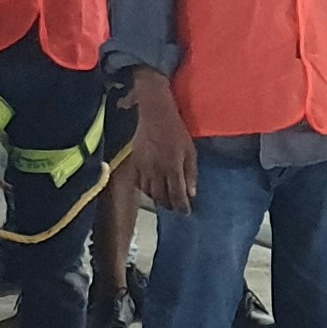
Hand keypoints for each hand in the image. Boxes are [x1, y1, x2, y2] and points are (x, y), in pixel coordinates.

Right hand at [128, 85, 199, 213]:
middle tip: (176, 206)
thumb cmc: (177, 131)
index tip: (186, 212)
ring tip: (165, 199)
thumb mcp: (190, 151)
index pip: (177, 195)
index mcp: (173, 167)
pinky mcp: (134, 163)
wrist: (155, 115)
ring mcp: (143, 167)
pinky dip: (146, 189)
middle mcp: (157, 170)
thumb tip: (192, 193)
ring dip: (158, 199)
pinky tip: (152, 188)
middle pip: (161, 197)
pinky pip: (139, 183)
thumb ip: (191, 173)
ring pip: (148, 193)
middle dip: (170, 205)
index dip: (182, 207)